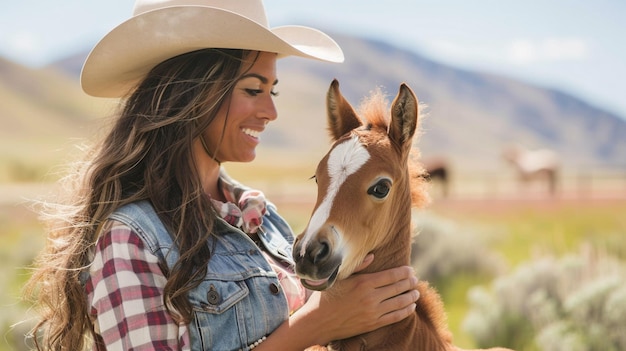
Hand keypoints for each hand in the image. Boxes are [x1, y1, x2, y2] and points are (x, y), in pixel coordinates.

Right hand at [297, 254, 419, 343]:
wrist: (318, 321)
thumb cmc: (327, 296)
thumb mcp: (339, 277)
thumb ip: (358, 265)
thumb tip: (373, 255)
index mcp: (363, 282)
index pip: (391, 275)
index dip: (404, 272)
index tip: (410, 269)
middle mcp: (371, 297)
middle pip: (398, 287)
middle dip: (410, 282)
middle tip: (415, 279)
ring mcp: (373, 312)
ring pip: (400, 303)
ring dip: (411, 296)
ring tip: (416, 292)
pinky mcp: (373, 324)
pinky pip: (395, 317)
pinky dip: (406, 311)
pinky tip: (411, 307)